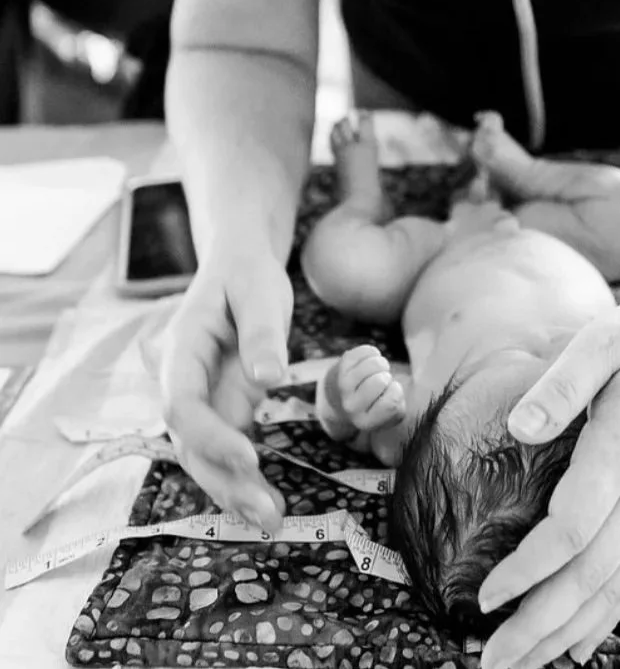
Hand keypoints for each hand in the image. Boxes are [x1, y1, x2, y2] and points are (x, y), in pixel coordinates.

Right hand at [160, 245, 293, 530]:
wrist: (238, 265)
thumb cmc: (247, 274)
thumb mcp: (260, 291)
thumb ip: (262, 333)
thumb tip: (269, 380)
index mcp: (181, 350)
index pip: (182, 406)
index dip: (211, 436)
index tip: (250, 457)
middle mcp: (183, 383)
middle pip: (190, 444)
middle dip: (224, 482)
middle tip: (267, 514)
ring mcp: (201, 400)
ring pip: (205, 456)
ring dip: (234, 490)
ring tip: (272, 520)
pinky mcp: (221, 408)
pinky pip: (225, 449)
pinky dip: (243, 479)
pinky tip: (266, 504)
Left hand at [317, 345, 405, 439]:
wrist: (341, 397)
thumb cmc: (374, 404)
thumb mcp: (389, 415)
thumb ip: (397, 407)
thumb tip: (391, 390)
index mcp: (366, 421)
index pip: (391, 403)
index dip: (396, 393)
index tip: (390, 393)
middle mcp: (351, 406)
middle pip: (381, 380)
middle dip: (387, 377)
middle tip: (381, 382)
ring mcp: (344, 385)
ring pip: (375, 364)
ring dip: (381, 364)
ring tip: (376, 371)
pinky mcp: (341, 366)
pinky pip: (367, 351)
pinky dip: (373, 353)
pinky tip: (368, 362)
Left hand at [476, 293, 619, 668]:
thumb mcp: (604, 338)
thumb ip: (561, 382)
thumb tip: (517, 428)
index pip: (573, 528)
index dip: (530, 568)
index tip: (487, 594)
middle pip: (590, 574)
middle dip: (539, 624)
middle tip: (490, 662)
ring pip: (612, 586)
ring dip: (564, 631)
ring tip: (518, 665)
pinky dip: (604, 617)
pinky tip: (575, 647)